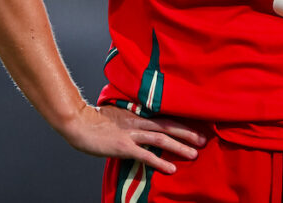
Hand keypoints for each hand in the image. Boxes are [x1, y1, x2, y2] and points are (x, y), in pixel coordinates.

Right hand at [59, 103, 207, 173]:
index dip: (182, 122)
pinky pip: (145, 155)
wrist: (79, 123)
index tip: (197, 126)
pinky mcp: (123, 147)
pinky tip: (170, 169)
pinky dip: (159, 161)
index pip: (165, 117)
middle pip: (168, 125)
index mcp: (139, 114)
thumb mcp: (120, 114)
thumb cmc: (97, 119)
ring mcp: (131, 134)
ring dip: (179, 147)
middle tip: (203, 140)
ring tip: (194, 154)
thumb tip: (146, 122)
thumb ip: (135, 118)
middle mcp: (138, 122)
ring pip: (161, 139)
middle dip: (187, 133)